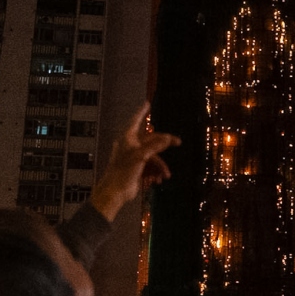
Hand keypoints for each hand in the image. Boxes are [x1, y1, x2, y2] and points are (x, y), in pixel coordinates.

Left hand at [89, 104, 179, 221]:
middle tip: (179, 142)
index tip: (147, 103)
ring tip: (165, 176)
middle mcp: (131, 146)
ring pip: (152, 157)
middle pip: (151, 141)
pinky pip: (150, 167)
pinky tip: (158, 180)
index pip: (136, 121)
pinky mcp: (136, 169)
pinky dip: (155, 173)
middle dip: (164, 144)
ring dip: (160, 166)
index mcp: (128, 138)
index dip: (141, 112)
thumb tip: (168, 138)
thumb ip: (155, 145)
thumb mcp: (141, 156)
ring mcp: (134, 158)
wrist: (115, 192)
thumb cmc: (124, 171)